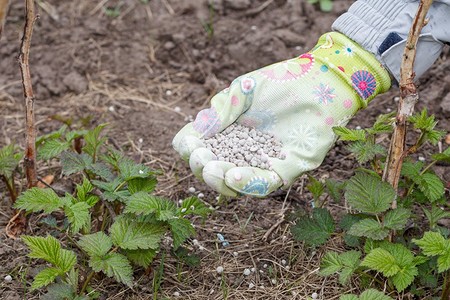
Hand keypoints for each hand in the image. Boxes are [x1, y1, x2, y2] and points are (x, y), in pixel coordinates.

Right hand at [173, 32, 390, 196]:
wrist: (320, 81)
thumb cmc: (281, 81)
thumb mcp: (244, 90)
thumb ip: (222, 109)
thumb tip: (198, 131)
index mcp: (226, 132)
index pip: (199, 147)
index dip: (188, 149)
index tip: (189, 142)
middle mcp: (241, 151)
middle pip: (212, 170)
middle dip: (201, 167)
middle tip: (201, 157)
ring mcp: (262, 163)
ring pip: (235, 184)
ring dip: (219, 180)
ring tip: (212, 169)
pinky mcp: (286, 171)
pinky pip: (263, 185)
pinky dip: (247, 183)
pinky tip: (233, 175)